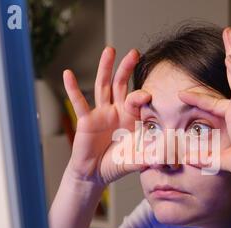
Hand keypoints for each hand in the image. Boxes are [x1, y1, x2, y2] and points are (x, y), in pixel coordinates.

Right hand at [64, 47, 150, 185]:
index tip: (148, 95)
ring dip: (105, 68)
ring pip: (103, 86)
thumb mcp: (134, 160)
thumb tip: (162, 158)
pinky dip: (72, 88)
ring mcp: (101, 113)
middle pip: (121, 85)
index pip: (137, 101)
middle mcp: (117, 112)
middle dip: (127, 69)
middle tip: (134, 52)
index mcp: (131, 119)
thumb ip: (147, 157)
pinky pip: (79, 102)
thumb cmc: (116, 164)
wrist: (95, 174)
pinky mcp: (86, 120)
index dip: (141, 97)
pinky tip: (67, 74)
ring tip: (109, 50)